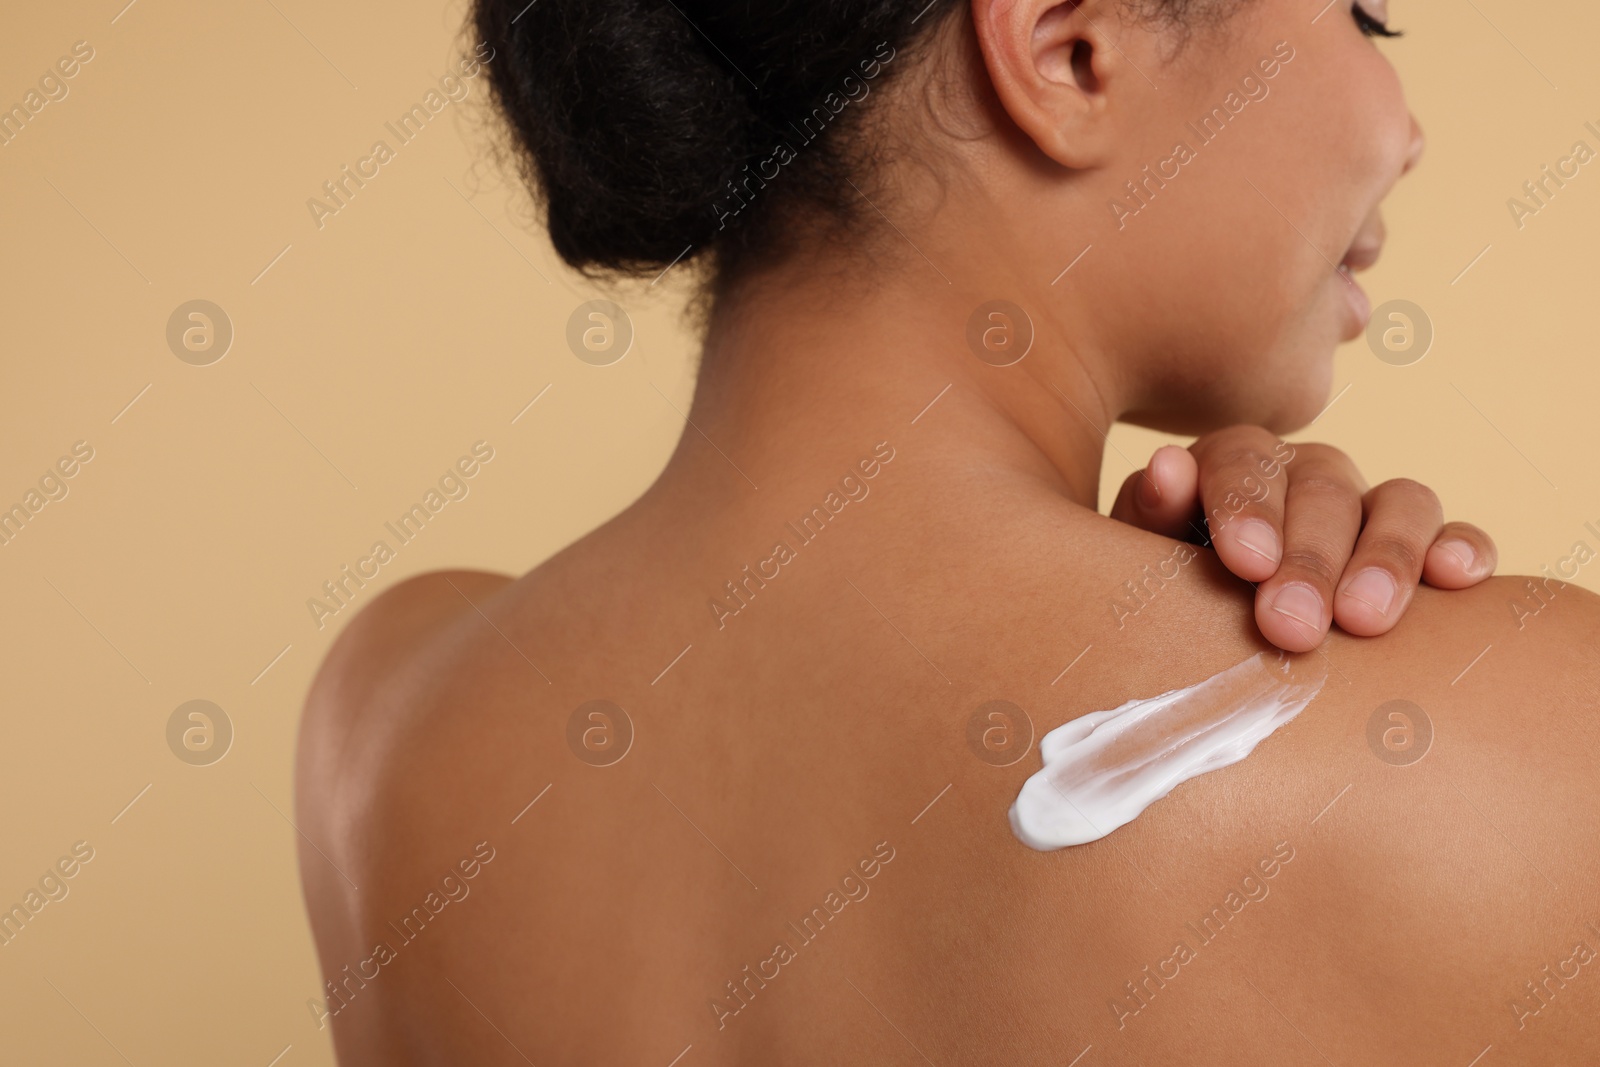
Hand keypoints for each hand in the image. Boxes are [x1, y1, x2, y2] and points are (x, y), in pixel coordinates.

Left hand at [1110, 425, 1496, 651]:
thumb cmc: (1163, 598)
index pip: (1244, 460)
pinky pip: (1455, 535)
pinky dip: (1461, 548)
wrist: (1198, 644)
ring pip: (1399, 502)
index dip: (1246, 505)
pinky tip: (1457, 578)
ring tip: (1365, 620)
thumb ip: (1152, 514)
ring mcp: (1368, 509)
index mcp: (1232, 466)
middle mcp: (1306, 476)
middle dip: (1309, 557)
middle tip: (1291, 624)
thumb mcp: (1140, 557)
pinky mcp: (1421, 550)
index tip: (1244, 562)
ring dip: (1387, 556)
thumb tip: (1164, 469)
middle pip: (1323, 489)